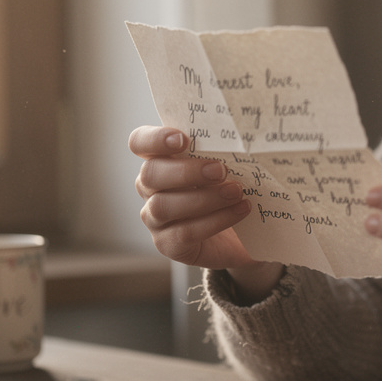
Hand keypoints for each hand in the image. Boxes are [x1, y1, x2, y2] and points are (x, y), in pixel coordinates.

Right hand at [130, 126, 283, 298]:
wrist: (241, 235)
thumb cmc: (229, 190)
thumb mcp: (226, 167)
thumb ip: (221, 151)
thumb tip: (242, 136)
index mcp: (159, 160)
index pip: (139, 143)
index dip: (154, 139)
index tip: (183, 139)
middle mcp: (149, 188)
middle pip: (150, 174)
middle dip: (186, 171)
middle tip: (221, 170)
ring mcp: (154, 218)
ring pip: (163, 206)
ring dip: (203, 198)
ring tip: (236, 192)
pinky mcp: (168, 244)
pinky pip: (185, 232)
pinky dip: (216, 220)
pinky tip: (240, 210)